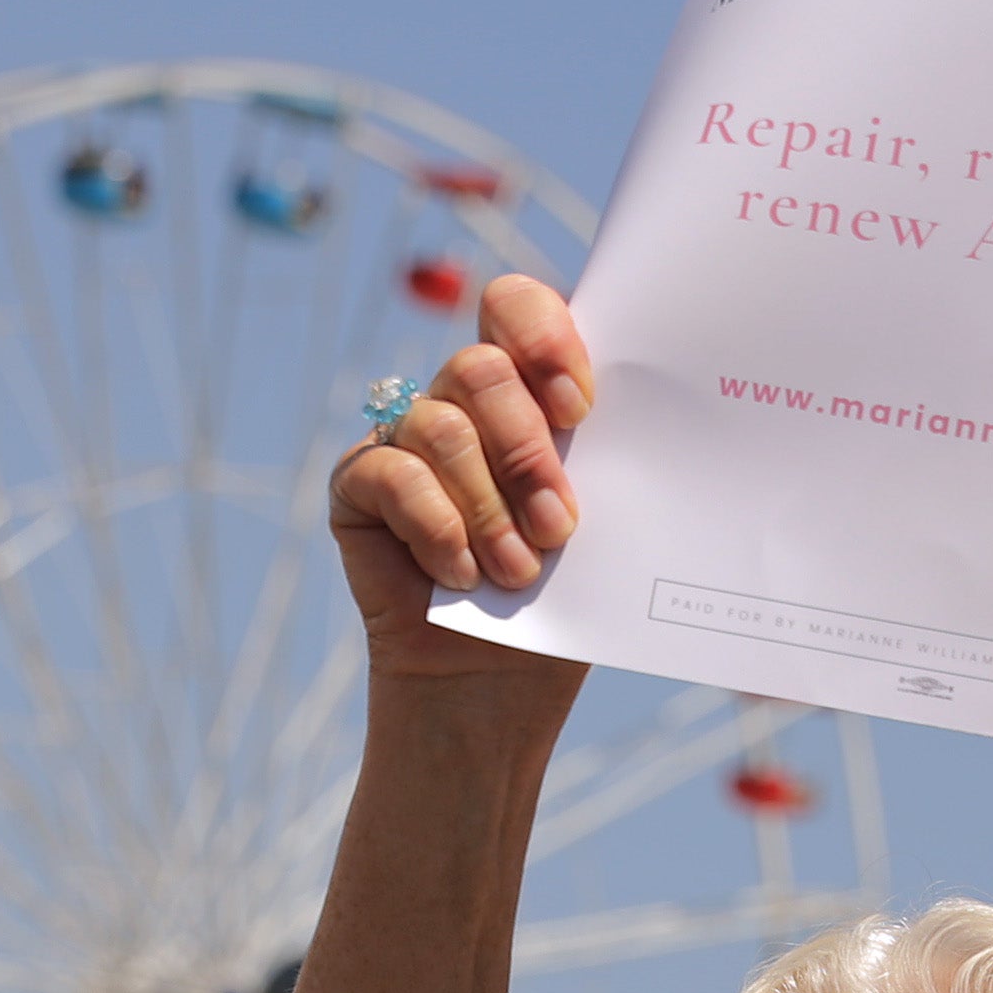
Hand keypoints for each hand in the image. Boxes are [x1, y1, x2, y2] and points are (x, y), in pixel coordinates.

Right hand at [326, 274, 596, 699]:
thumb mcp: (596, 519)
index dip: (543, 338)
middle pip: (481, 369)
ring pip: (441, 425)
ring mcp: (405, 436)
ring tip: (519, 572)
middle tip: (557, 527)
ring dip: (488, 508)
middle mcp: (462, 399)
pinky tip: (460, 576)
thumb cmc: (557, 599)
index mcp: (526, 387)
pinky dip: (436, 528)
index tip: (580, 407)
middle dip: (525, 451)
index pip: (516, 307)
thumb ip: (597, 452)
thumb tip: (632, 414)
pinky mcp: (360, 483)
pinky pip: (392, 474)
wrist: (495, 685)